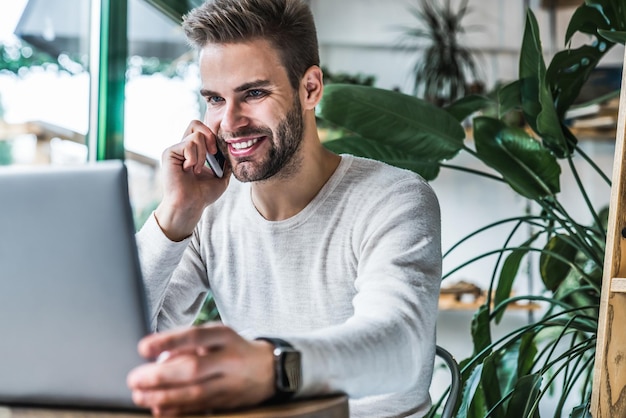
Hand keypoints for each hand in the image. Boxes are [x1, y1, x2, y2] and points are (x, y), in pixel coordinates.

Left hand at [127, 323, 274, 416]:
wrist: (270, 369)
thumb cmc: (233, 349)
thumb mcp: (216, 336)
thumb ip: (188, 344)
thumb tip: (158, 358)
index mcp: (225, 336)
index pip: (195, 337)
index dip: (168, 342)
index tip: (143, 347)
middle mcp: (229, 359)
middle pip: (193, 369)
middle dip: (160, 376)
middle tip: (134, 379)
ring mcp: (230, 383)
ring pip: (194, 393)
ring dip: (163, 396)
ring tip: (140, 396)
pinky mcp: (228, 402)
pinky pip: (199, 408)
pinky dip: (177, 410)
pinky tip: (159, 409)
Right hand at [155, 120, 230, 240]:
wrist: (191, 205)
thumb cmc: (203, 195)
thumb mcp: (221, 177)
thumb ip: (225, 162)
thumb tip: (231, 149)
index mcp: (193, 151)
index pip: (202, 130)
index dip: (213, 136)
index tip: (217, 153)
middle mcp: (183, 148)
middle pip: (195, 123)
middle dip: (209, 136)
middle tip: (212, 154)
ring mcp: (175, 150)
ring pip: (196, 136)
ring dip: (202, 155)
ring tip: (196, 169)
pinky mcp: (169, 153)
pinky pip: (188, 144)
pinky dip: (194, 158)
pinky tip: (189, 169)